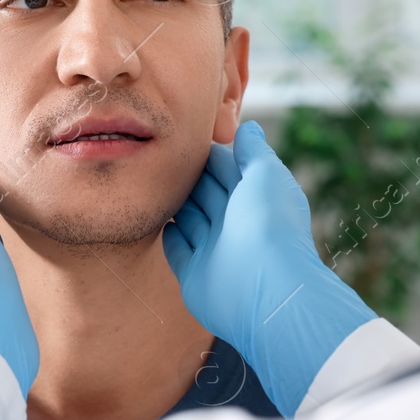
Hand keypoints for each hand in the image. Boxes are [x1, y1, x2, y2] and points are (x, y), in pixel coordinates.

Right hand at [162, 120, 375, 415]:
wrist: (265, 291)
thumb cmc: (269, 226)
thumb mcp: (266, 176)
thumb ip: (254, 151)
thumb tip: (248, 127)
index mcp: (255, 198)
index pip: (227, 168)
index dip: (208, 152)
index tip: (183, 133)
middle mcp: (235, 223)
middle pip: (205, 192)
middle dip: (186, 174)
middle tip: (158, 153)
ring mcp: (215, 250)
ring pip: (189, 218)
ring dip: (174, 201)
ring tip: (150, 179)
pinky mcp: (195, 274)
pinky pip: (177, 248)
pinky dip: (168, 234)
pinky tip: (155, 217)